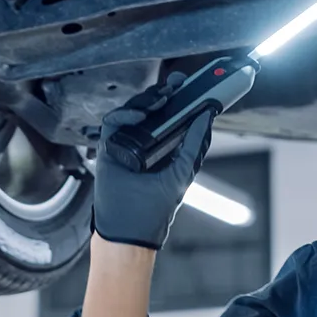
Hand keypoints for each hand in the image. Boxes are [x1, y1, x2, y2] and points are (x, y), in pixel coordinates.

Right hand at [92, 71, 215, 249]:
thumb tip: (207, 119)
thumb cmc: (153, 210)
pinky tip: (139, 117)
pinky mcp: (109, 148)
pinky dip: (125, 116)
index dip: (180, 99)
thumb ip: (193, 146)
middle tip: (177, 85)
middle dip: (163, 94)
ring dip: (146, 101)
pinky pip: (112, 123)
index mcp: (163, 148)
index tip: (191, 86)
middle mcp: (143, 143)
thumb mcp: (180, 174)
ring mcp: (125, 144)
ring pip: (132, 112)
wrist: (127, 231)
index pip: (170, 116)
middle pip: (151, 109)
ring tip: (160, 100)